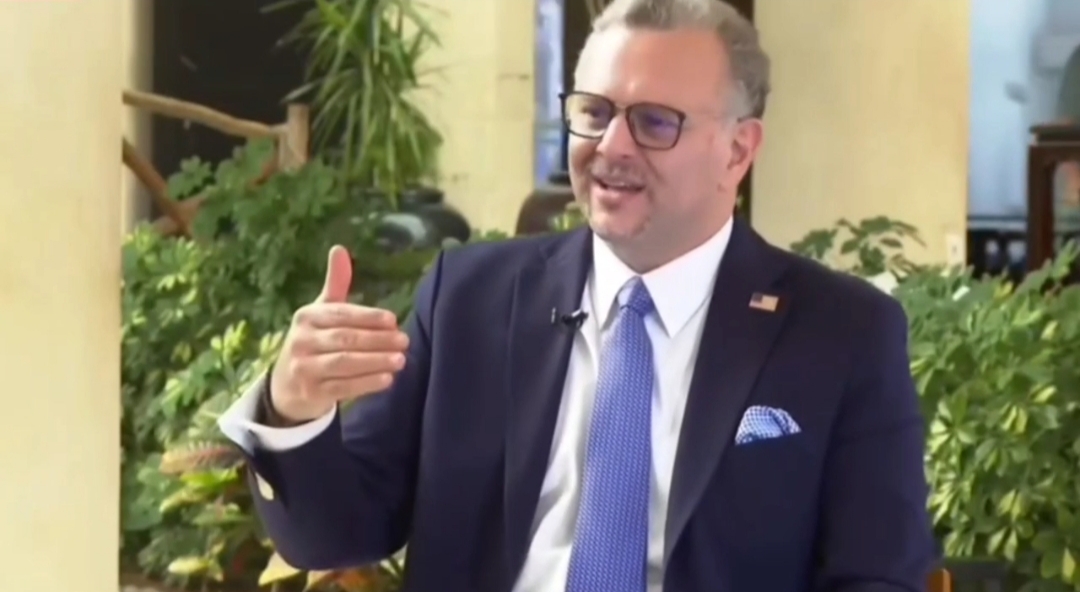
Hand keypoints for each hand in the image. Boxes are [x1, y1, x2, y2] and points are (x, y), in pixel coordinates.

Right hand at [268, 245, 409, 422]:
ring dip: (375, 362)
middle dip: (377, 340)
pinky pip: (343, 388)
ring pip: (344, 363)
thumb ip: (336, 284)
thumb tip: (340, 248)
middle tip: (404, 341)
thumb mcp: (321, 312)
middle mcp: (302, 341)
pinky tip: (387, 379)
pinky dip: (366, 384)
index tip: (394, 320)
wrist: (286, 385)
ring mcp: (304, 368)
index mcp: (307, 316)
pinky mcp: (311, 393)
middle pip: (345, 339)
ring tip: (401, 360)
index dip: (368, 317)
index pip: (341, 315)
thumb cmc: (313, 341)